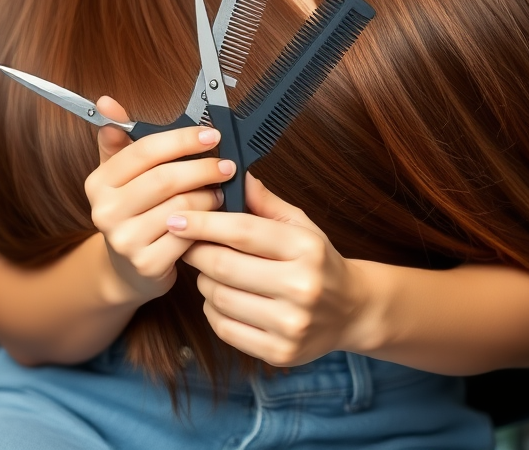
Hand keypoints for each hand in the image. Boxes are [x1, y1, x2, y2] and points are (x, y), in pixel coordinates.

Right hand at [83, 97, 236, 304]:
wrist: (127, 269)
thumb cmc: (133, 211)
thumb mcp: (122, 175)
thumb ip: (121, 139)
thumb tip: (107, 101)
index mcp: (99, 182)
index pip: (143, 151)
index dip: (181, 140)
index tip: (211, 135)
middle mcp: (105, 211)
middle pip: (164, 179)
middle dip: (202, 168)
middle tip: (227, 164)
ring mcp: (124, 240)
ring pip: (181, 207)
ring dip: (209, 196)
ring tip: (220, 191)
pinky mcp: (146, 264)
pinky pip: (187, 235)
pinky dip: (207, 223)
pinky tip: (214, 217)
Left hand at [170, 174, 369, 365]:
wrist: (352, 310)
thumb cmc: (318, 260)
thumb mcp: (300, 224)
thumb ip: (265, 202)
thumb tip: (233, 175)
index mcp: (306, 247)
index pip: (242, 231)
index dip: (203, 223)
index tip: (176, 217)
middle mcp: (301, 287)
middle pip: (224, 266)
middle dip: (196, 252)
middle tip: (186, 244)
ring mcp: (291, 324)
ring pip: (219, 298)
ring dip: (204, 281)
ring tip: (210, 270)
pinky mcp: (279, 352)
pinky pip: (224, 329)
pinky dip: (213, 310)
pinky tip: (221, 297)